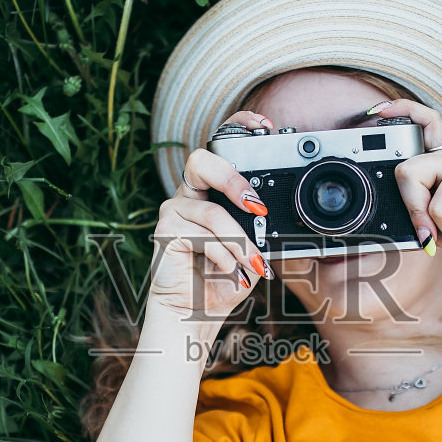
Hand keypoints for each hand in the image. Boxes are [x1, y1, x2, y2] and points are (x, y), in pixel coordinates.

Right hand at [147, 111, 272, 322]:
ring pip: (211, 212)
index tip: (263, 126)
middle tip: (256, 206)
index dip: (237, 127)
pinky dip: (223, 256)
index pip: (218, 146)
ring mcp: (173, 211)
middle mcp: (188, 194)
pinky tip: (231, 271)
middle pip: (200, 159)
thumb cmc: (222, 280)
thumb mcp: (251, 248)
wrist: (196, 315)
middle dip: (232, 179)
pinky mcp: (164, 232)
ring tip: (254, 264)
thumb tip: (277, 215)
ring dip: (239, 242)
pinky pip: (202, 236)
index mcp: (210, 190)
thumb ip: (259, 226)